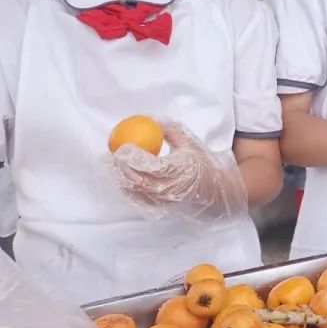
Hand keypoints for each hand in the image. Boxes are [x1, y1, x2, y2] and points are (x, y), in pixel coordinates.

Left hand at [110, 120, 247, 221]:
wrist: (215, 191)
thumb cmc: (201, 164)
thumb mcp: (190, 143)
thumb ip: (171, 131)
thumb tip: (151, 119)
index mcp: (182, 170)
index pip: (152, 165)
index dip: (134, 157)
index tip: (122, 147)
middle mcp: (172, 188)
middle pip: (139, 180)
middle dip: (121, 168)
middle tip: (111, 155)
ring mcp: (165, 201)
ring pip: (135, 191)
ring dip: (120, 178)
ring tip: (112, 165)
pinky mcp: (159, 208)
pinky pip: (138, 198)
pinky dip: (127, 188)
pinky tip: (121, 177)